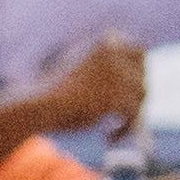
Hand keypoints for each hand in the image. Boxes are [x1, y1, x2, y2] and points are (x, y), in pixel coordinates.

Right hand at [23, 34, 149, 145]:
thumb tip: (138, 87)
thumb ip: (108, 70)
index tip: (132, 91)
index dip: (137, 73)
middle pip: (144, 73)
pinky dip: (124, 129)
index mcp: (108, 40)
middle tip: (126, 114)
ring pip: (141, 96)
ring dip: (130, 116)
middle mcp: (116, 51)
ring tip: (110, 130)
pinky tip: (108, 138)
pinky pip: (133, 116)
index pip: (139, 52)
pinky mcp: (116, 96)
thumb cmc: (53, 91)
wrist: (36, 104)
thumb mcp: (83, 69)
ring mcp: (117, 73)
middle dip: (138, 94)